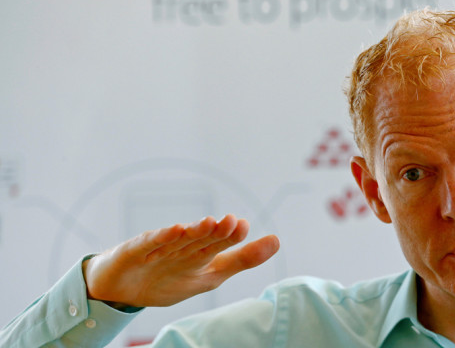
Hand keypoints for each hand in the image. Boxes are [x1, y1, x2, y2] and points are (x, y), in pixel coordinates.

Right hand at [82, 215, 279, 306]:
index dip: (231, 236)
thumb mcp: (210, 276)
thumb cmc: (169, 279)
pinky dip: (161, 238)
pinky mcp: (135, 250)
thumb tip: (277, 240)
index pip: (219, 244)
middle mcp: (182, 246)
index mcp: (200, 253)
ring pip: (179, 239)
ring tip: (209, 223)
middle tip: (232, 222)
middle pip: (201, 239)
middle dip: (216, 232)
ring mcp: (158, 247)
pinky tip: (174, 231)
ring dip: (193, 231)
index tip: (244, 226)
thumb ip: (242, 260)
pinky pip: (150, 243)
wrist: (121, 289)